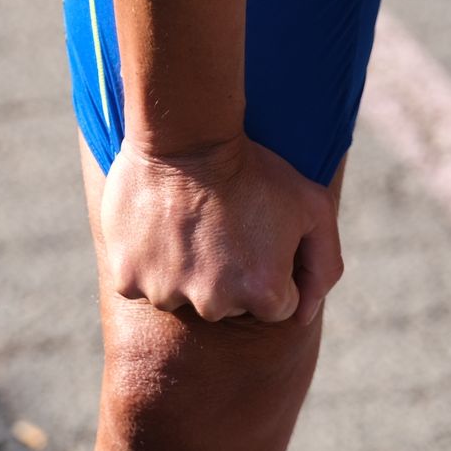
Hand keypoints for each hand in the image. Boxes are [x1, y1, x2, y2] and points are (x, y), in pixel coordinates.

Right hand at [99, 134, 343, 323]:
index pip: (277, 305)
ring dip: (184, 271)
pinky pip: (139, 285)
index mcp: (264, 293)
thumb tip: (305, 314)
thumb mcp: (315, 207)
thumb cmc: (254, 168)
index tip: (256, 236)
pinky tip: (156, 230)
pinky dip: (146, 264)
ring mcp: (167, 294)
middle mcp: (215, 304)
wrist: (185, 135)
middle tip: (219, 227)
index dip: (270, 269)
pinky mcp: (126, 280)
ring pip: (180, 296)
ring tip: (185, 225)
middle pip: (227, 305)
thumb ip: (325, 266)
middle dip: (228, 275)